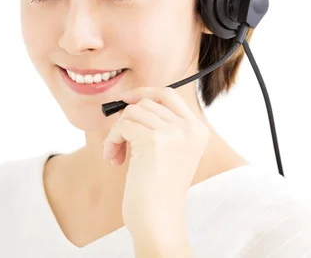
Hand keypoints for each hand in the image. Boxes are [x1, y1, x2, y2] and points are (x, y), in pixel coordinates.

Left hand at [102, 86, 209, 234]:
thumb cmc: (158, 190)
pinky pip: (122, 126)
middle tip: (119, 144)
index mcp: (198, 130)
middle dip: (126, 121)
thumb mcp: (170, 151)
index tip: (126, 99)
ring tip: (116, 155)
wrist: (158, 218)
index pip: (169, 94)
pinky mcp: (153, 140)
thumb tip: (131, 99)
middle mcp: (189, 128)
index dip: (145, 92)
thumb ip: (160, 124)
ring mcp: (173, 132)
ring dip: (117, 132)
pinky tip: (113, 159)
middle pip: (146, 103)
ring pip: (131, 113)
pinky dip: (111, 140)